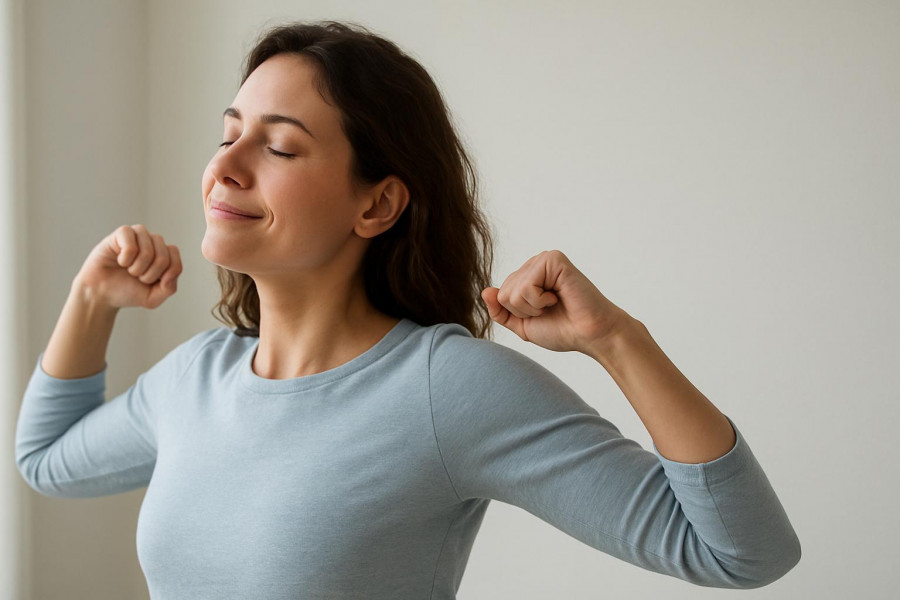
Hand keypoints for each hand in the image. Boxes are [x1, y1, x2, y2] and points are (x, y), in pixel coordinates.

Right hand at [74, 224, 181, 308]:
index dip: (163, 276)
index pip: (175, 259)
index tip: (150, 282)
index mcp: (165, 253)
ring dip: (137, 268)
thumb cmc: (128, 291)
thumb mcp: (153, 297)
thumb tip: (169, 274)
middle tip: (136, 276)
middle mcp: (153, 241)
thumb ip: (169, 288)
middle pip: (163, 257)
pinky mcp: (122, 233)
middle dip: (149, 275)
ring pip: (148, 251)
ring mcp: (139, 235)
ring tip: (128, 269)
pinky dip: (125, 259)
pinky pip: (131, 246)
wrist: (101, 293)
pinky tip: (120, 260)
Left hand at [481, 250, 631, 353]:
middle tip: (549, 310)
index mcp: (527, 276)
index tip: (543, 314)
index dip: (518, 314)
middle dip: (524, 311)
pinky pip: (526, 286)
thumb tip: (485, 291)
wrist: (589, 335)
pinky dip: (539, 300)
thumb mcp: (522, 325)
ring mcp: (544, 260)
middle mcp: (534, 265)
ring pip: (513, 291)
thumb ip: (500, 311)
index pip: (500, 296)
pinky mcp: (553, 260)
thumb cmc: (562, 329)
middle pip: (504, 293)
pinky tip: (558, 297)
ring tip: (555, 303)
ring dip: (533, 307)